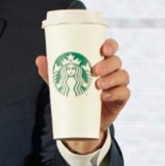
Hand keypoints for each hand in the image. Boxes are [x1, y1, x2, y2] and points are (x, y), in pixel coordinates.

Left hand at [35, 38, 130, 153]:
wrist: (81, 120)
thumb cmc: (73, 93)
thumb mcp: (60, 82)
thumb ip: (51, 72)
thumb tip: (40, 60)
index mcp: (99, 61)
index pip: (110, 48)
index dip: (110, 45)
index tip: (103, 49)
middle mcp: (111, 71)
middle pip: (117, 61)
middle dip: (108, 64)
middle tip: (94, 70)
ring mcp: (117, 84)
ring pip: (122, 75)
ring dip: (111, 78)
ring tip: (97, 84)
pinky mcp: (120, 99)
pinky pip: (124, 93)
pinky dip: (116, 93)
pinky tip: (104, 96)